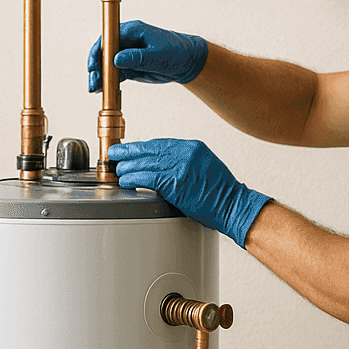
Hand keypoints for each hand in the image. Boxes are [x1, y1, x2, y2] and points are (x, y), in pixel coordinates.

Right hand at [87, 20, 208, 91]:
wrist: (187, 63)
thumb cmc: (176, 53)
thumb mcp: (158, 56)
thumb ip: (137, 57)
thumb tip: (117, 59)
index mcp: (132, 30)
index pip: (108, 38)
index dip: (98, 51)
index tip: (94, 65)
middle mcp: (127, 41)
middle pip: (104, 52)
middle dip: (96, 67)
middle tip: (93, 82)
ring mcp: (127, 54)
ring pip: (107, 65)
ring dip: (100, 76)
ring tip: (95, 89)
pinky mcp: (129, 66)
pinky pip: (115, 74)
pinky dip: (108, 81)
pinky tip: (102, 90)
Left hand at [109, 139, 269, 247]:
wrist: (233, 205)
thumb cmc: (221, 193)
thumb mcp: (205, 167)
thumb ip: (185, 163)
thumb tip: (164, 167)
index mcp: (193, 147)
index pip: (161, 143)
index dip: (142, 147)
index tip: (131, 149)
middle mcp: (185, 152)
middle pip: (149, 148)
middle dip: (129, 151)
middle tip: (115, 153)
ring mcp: (179, 166)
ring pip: (145, 162)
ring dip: (128, 166)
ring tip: (117, 170)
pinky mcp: (174, 182)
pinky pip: (146, 177)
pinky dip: (133, 178)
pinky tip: (125, 180)